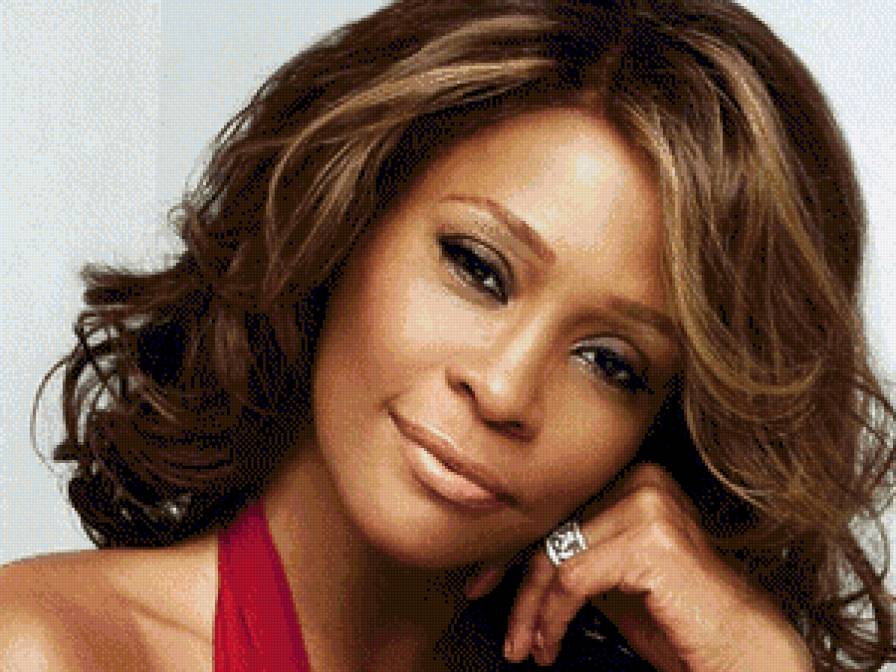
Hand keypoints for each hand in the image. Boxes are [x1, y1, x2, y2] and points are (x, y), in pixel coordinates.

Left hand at [465, 463, 813, 670]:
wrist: (744, 650)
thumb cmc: (682, 619)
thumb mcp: (614, 578)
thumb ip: (576, 555)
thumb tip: (516, 560)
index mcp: (636, 478)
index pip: (558, 509)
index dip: (513, 550)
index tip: (483, 582)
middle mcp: (643, 480)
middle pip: (552, 530)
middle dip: (517, 585)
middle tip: (506, 631)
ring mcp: (649, 504)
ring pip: (556, 557)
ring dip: (532, 612)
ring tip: (529, 648)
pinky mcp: (651, 540)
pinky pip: (573, 578)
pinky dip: (552, 616)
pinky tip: (550, 642)